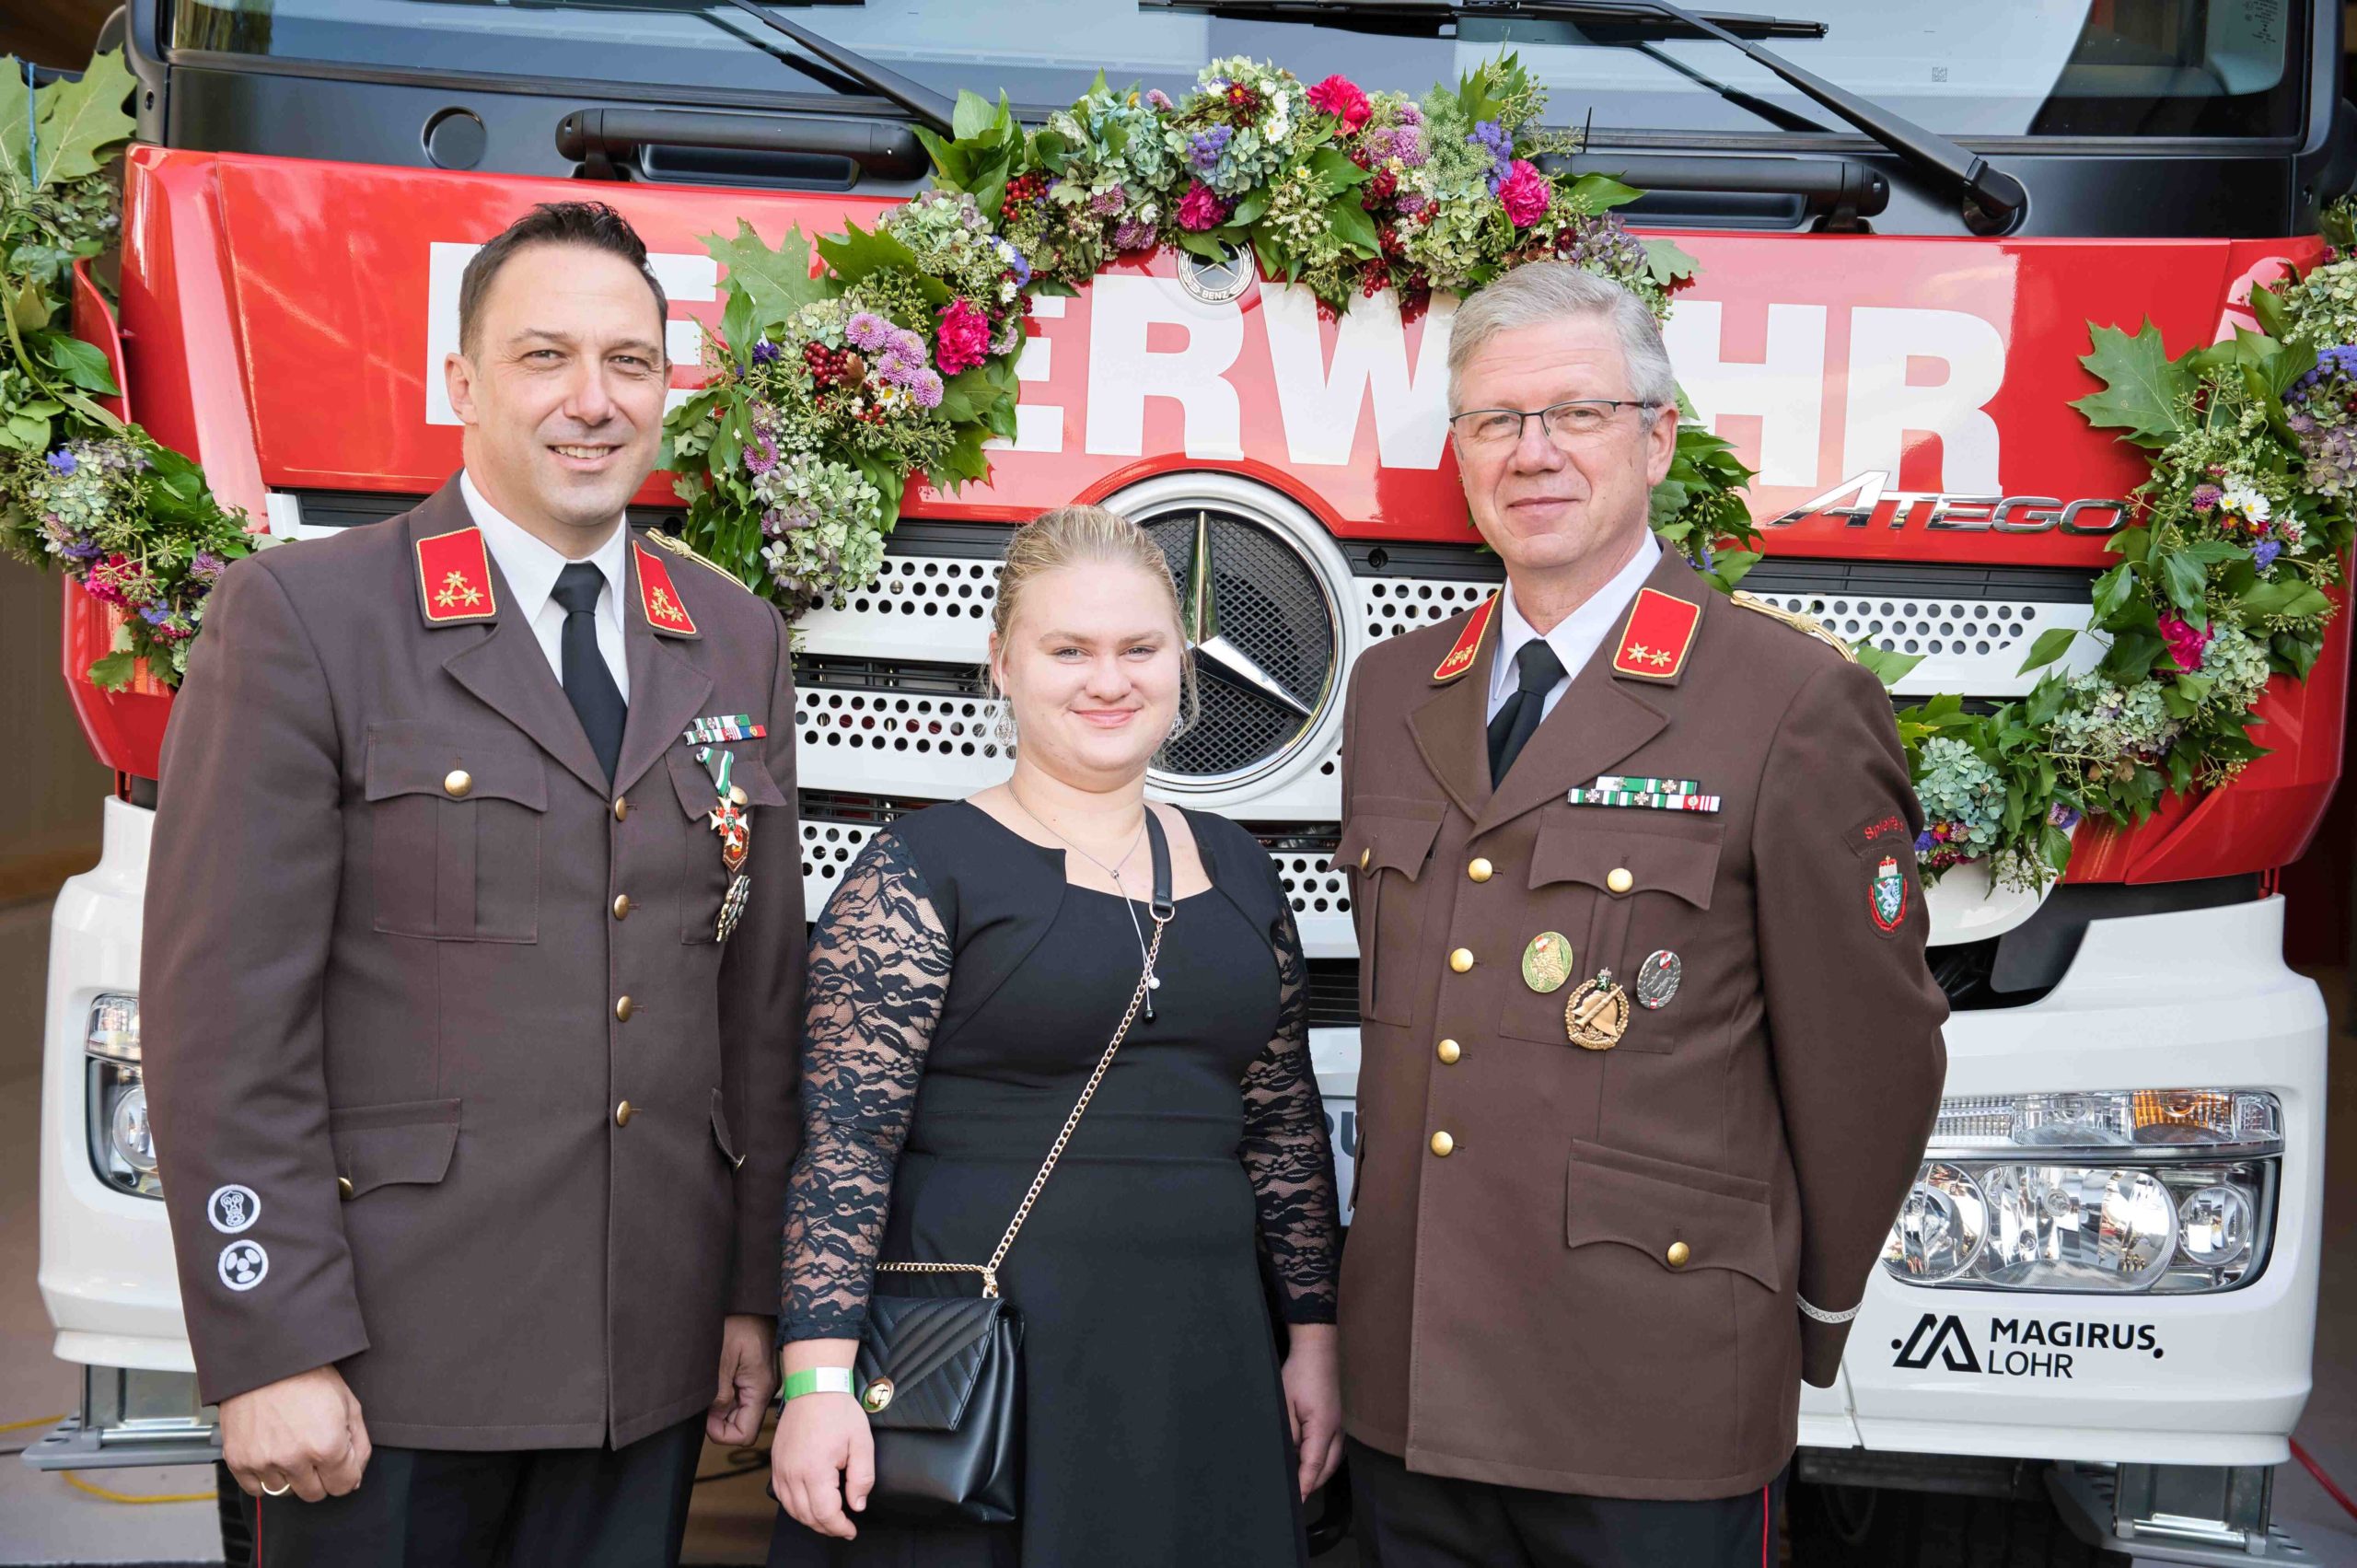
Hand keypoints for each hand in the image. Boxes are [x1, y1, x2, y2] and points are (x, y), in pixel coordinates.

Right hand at [219, 1365, 369, 1501]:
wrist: (267, 1360)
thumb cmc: (309, 1376)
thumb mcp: (349, 1404)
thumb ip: (358, 1446)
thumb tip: (355, 1478)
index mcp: (327, 1446)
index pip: (343, 1486)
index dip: (345, 1472)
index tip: (339, 1460)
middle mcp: (294, 1460)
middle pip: (315, 1494)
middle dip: (320, 1476)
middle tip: (314, 1450)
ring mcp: (263, 1462)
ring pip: (285, 1492)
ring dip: (291, 1476)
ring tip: (290, 1445)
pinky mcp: (239, 1461)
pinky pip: (256, 1489)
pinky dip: (265, 1477)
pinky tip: (272, 1452)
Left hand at [708, 1315, 779, 1445]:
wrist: (749, 1295)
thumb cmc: (738, 1320)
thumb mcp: (721, 1358)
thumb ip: (719, 1392)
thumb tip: (715, 1416)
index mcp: (761, 1388)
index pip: (745, 1434)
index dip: (721, 1433)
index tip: (705, 1417)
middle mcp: (765, 1387)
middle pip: (742, 1423)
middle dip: (720, 1419)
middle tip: (703, 1400)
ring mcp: (761, 1379)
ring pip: (739, 1409)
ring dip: (721, 1404)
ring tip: (710, 1383)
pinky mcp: (755, 1371)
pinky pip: (740, 1393)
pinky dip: (725, 1392)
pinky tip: (716, 1375)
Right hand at [771, 1387, 872, 1540]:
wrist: (815, 1386)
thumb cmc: (838, 1411)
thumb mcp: (862, 1442)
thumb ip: (862, 1478)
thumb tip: (857, 1505)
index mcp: (815, 1470)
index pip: (825, 1513)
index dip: (840, 1527)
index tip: (851, 1530)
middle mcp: (793, 1473)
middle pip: (807, 1516)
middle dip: (827, 1527)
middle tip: (843, 1528)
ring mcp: (781, 1468)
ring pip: (792, 1509)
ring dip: (810, 1520)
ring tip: (828, 1520)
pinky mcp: (776, 1463)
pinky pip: (782, 1495)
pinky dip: (795, 1507)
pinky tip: (808, 1505)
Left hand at [1282, 1324, 1343, 1498]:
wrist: (1317, 1350)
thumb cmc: (1300, 1373)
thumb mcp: (1285, 1404)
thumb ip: (1287, 1433)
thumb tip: (1287, 1454)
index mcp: (1323, 1427)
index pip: (1313, 1466)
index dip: (1303, 1485)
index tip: (1296, 1501)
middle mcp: (1336, 1431)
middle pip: (1326, 1469)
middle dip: (1310, 1483)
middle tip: (1292, 1495)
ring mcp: (1338, 1426)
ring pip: (1330, 1460)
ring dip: (1316, 1473)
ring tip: (1297, 1481)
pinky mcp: (1335, 1421)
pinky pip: (1330, 1449)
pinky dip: (1319, 1460)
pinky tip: (1304, 1460)